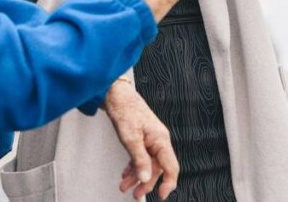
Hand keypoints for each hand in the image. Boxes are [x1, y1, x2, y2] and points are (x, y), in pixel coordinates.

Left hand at [104, 80, 178, 199]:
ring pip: (147, 164)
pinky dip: (133, 166)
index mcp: (161, 140)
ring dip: (137, 176)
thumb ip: (139, 159)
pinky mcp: (142, 138)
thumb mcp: (130, 138)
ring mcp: (150, 139)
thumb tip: (145, 178)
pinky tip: (125, 174)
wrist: (116, 95)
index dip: (168, 183)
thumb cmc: (125, 110)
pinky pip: (141, 157)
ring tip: (125, 186)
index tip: (161, 195)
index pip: (171, 167)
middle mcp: (158, 140)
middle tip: (135, 194)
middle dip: (146, 183)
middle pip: (157, 168)